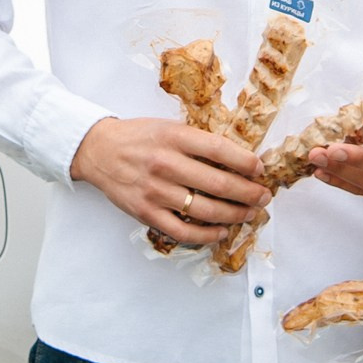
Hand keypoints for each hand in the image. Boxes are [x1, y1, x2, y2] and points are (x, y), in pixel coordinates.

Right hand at [70, 117, 270, 244]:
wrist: (98, 150)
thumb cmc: (138, 137)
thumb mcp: (168, 127)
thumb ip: (197, 141)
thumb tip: (238, 158)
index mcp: (174, 137)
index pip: (220, 149)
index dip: (246, 162)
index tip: (260, 169)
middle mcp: (166, 163)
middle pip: (219, 183)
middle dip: (249, 192)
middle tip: (263, 197)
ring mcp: (155, 191)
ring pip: (206, 209)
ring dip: (235, 214)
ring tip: (249, 214)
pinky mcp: (146, 212)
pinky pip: (183, 230)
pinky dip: (207, 235)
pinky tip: (222, 231)